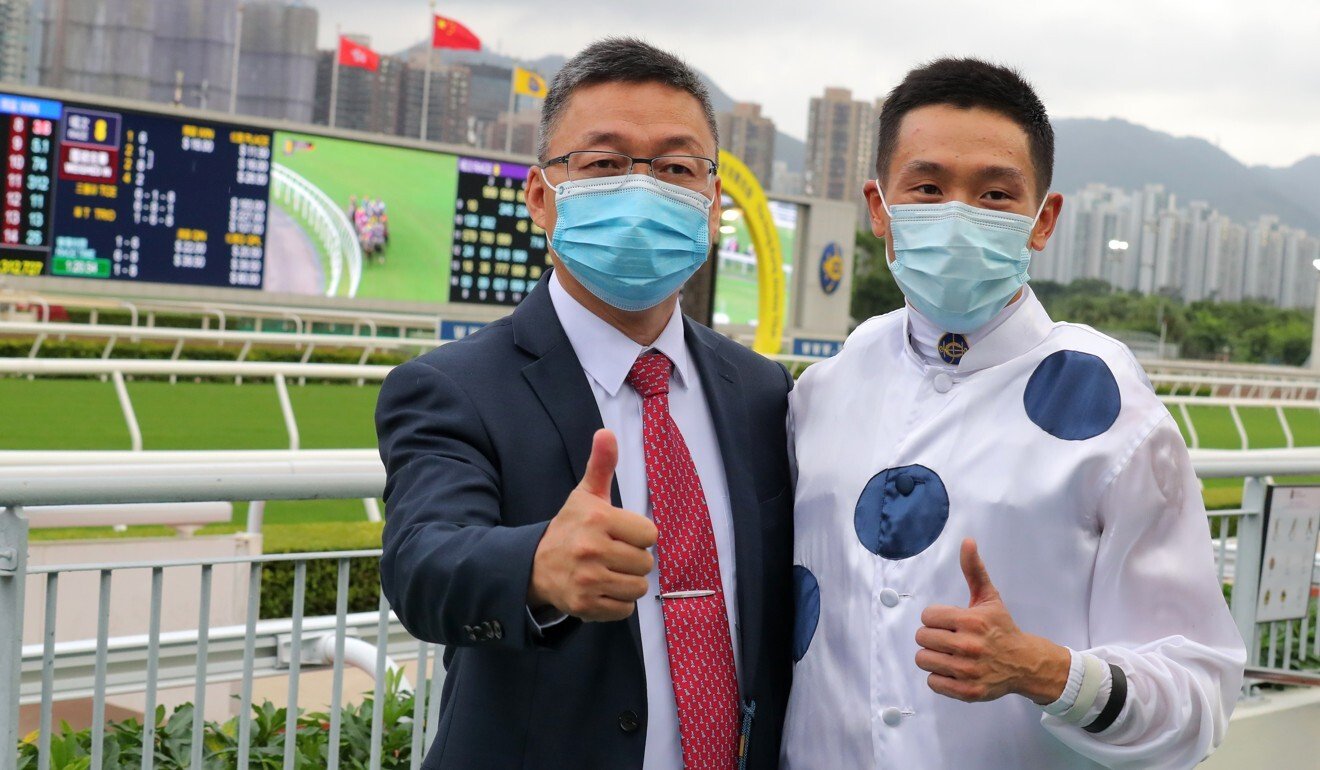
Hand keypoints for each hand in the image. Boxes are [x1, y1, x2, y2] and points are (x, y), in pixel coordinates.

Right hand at [528, 429, 657, 621]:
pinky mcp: (584, 605)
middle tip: (612, 554)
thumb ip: (601, 465)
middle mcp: (592, 549)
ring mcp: (588, 580)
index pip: (649, 534)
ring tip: (608, 572)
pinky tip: (601, 590)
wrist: (534, 565)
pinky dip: (617, 603)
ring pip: (638, 587)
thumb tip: (606, 432)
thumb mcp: (586, 496)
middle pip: (646, 563)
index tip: (619, 534)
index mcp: (598, 519)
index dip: (637, 535)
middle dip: (633, 560)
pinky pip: (624, 610)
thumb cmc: (570, 527)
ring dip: (627, 582)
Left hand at [915, 539, 1069, 704]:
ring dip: (933, 657)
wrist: (1024, 663)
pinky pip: (933, 682)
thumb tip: (967, 541)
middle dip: (932, 637)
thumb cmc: (1001, 628)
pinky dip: (939, 677)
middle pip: (922, 638)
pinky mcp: (967, 691)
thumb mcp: (989, 597)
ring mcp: (968, 670)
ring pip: (923, 660)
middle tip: (948, 639)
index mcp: (971, 621)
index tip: (950, 622)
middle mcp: (968, 646)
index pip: (927, 616)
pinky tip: (953, 669)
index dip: (936, 618)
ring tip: (949, 654)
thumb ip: (974, 569)